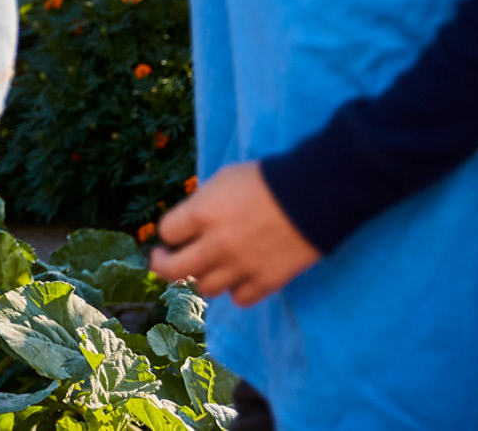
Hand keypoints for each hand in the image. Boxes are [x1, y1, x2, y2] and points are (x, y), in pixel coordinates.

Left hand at [149, 160, 319, 306]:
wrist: (314, 195)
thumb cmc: (266, 180)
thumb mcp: (223, 180)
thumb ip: (201, 204)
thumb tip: (189, 223)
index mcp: (202, 213)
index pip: (167, 233)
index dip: (169, 233)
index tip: (175, 233)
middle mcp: (216, 244)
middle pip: (173, 271)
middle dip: (163, 265)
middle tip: (166, 259)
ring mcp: (241, 267)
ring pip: (204, 289)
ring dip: (201, 278)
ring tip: (205, 268)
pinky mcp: (267, 281)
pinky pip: (239, 299)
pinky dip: (235, 290)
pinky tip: (238, 278)